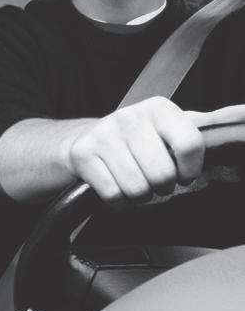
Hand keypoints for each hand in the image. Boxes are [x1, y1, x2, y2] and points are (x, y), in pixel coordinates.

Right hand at [64, 99, 243, 203]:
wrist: (83, 143)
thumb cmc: (137, 142)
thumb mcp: (172, 129)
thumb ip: (209, 127)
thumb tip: (244, 114)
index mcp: (159, 108)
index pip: (190, 145)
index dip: (190, 170)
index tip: (183, 174)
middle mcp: (130, 116)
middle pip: (162, 174)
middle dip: (161, 187)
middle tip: (153, 180)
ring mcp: (104, 135)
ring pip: (137, 188)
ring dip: (139, 197)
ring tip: (134, 184)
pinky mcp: (82, 154)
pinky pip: (113, 195)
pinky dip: (118, 202)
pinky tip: (115, 187)